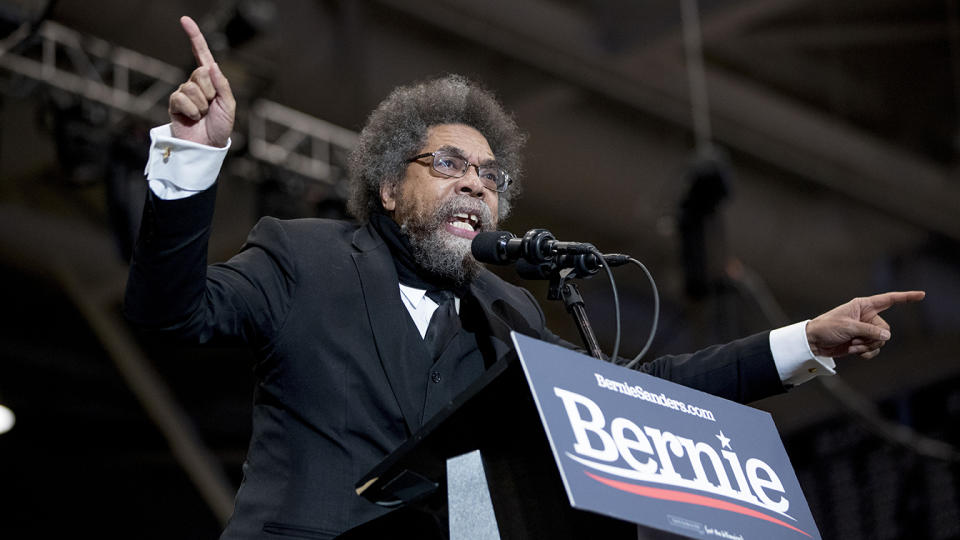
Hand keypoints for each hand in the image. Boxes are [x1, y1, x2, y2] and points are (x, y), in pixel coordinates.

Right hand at [168, 16, 234, 146]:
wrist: (208, 146)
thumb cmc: (220, 126)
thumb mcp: (229, 105)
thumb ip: (223, 85)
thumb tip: (212, 65)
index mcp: (211, 80)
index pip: (202, 54)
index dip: (194, 37)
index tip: (184, 20)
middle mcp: (196, 83)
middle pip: (200, 73)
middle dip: (209, 91)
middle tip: (211, 107)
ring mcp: (184, 92)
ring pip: (191, 88)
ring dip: (201, 105)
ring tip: (202, 116)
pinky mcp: (174, 103)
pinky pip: (181, 98)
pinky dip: (191, 111)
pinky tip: (192, 119)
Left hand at [806, 291, 924, 358]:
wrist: (814, 342)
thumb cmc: (827, 327)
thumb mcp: (848, 327)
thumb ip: (869, 330)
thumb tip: (886, 337)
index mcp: (863, 306)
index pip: (889, 300)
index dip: (906, 297)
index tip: (922, 295)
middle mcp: (867, 317)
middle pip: (885, 329)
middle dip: (872, 337)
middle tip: (856, 339)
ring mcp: (865, 330)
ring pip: (880, 341)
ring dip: (866, 346)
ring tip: (852, 344)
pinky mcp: (862, 342)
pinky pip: (874, 350)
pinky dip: (865, 352)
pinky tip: (854, 351)